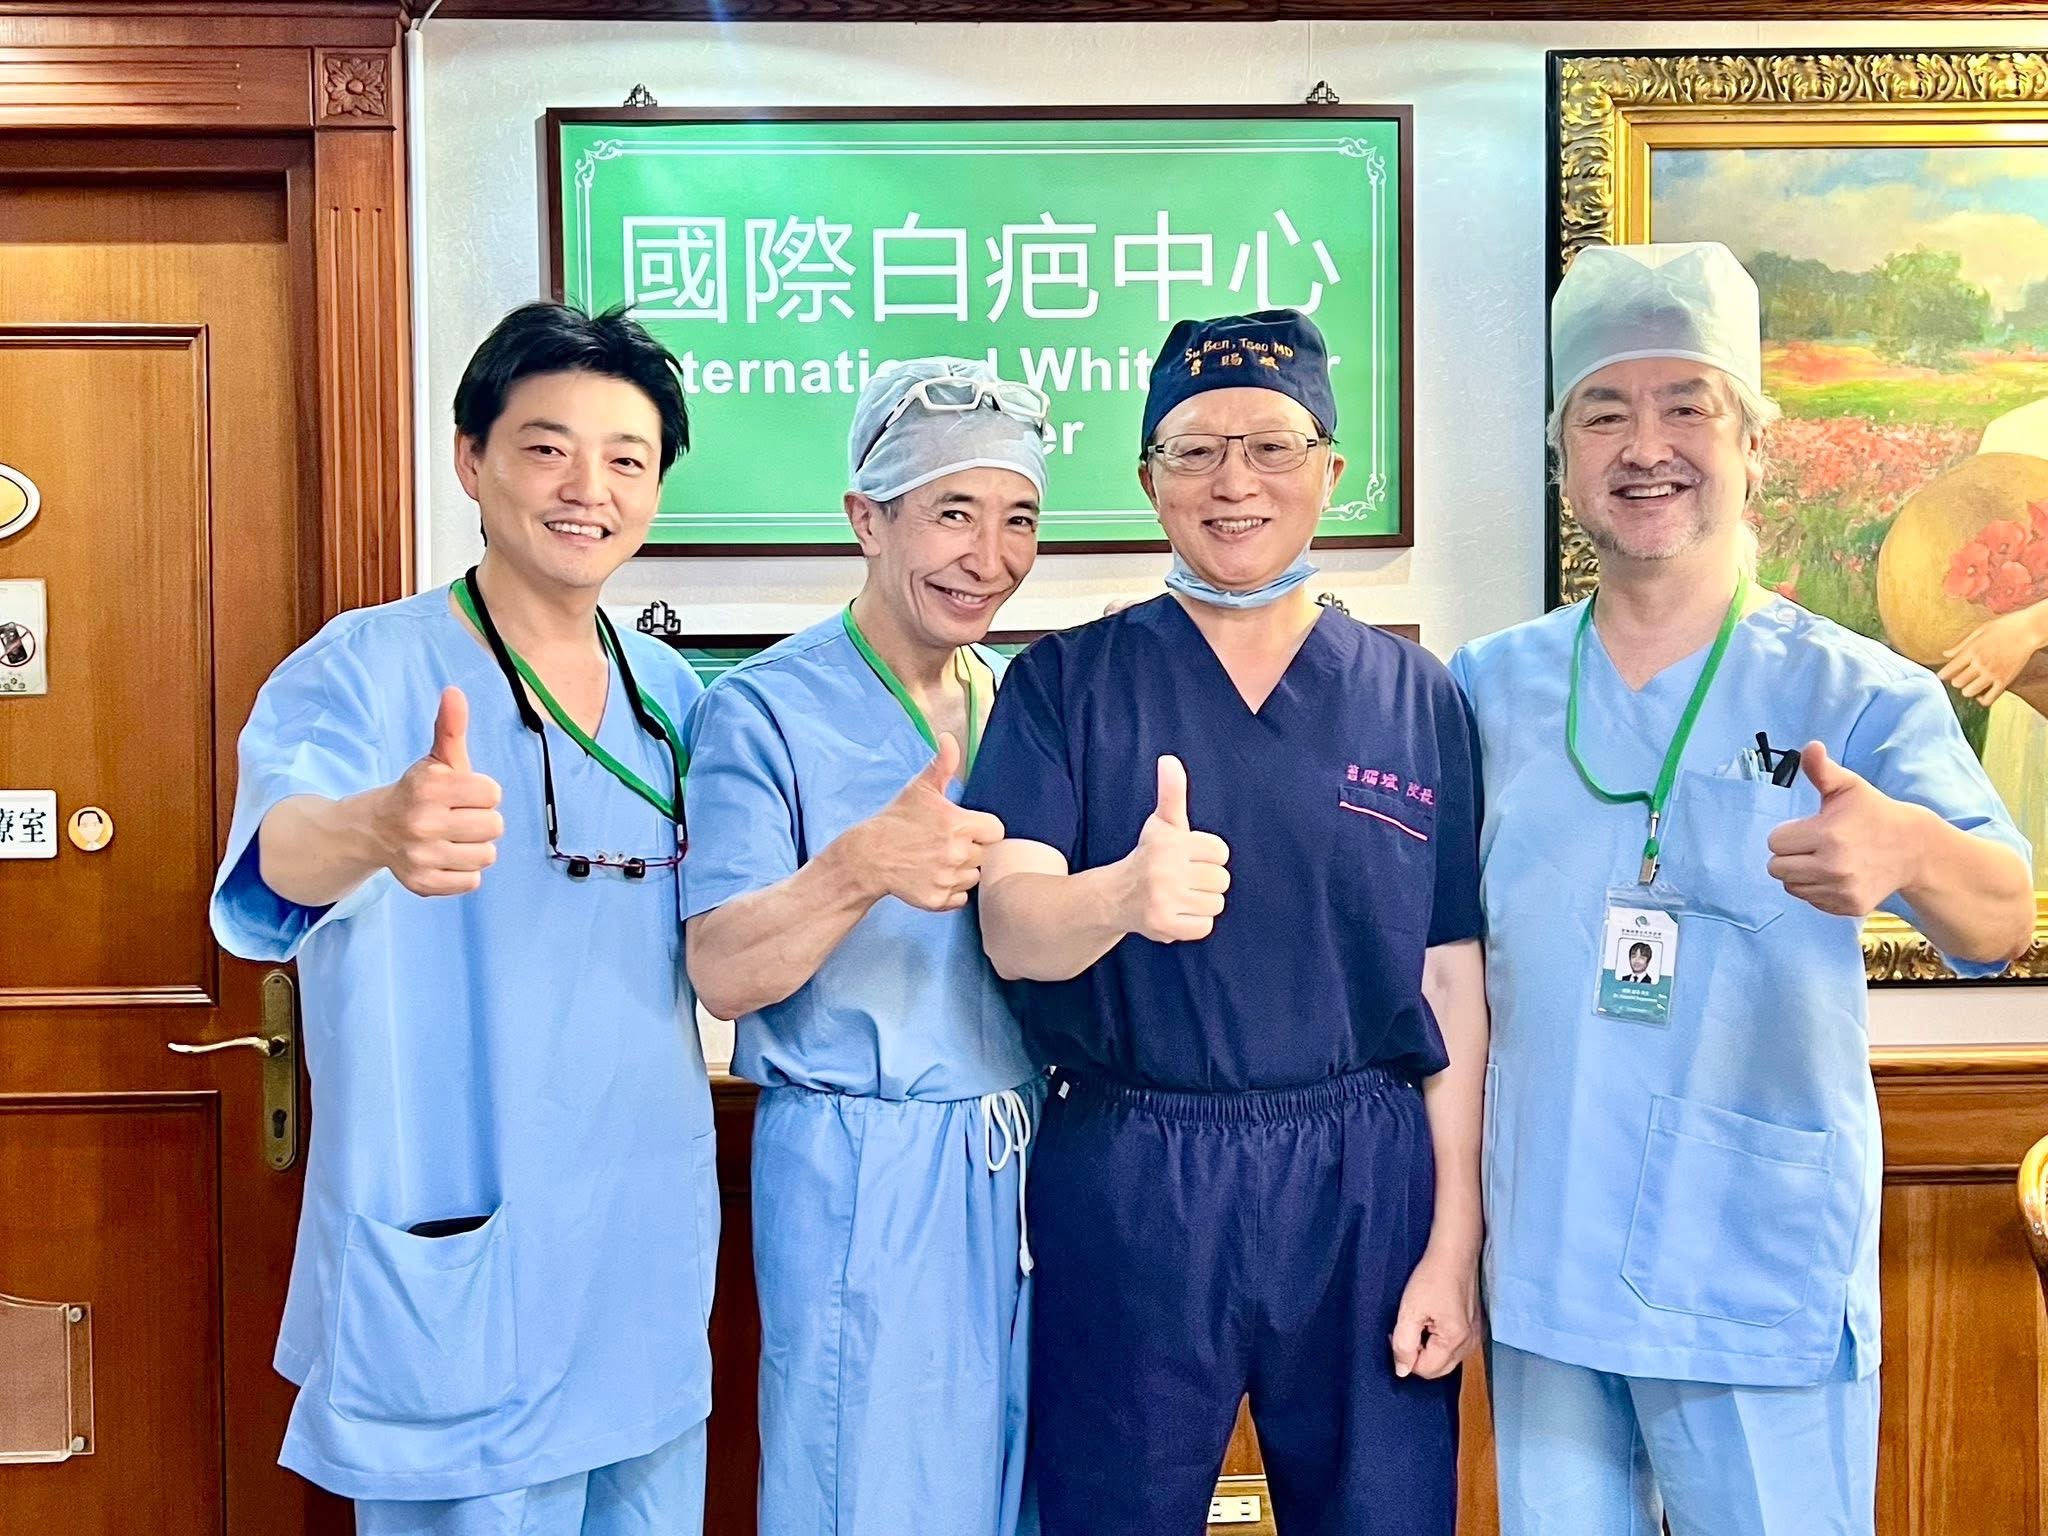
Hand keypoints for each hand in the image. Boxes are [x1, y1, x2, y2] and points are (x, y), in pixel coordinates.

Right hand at [372, 686, 504, 896]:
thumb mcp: (436, 759)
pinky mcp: (422, 883)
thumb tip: (454, 691)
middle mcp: (423, 822)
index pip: (493, 794)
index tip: (462, 794)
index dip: (482, 793)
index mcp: (430, 787)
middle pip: (494, 827)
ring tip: (452, 837)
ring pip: (486, 855)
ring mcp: (421, 855)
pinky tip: (445, 856)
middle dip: (481, 820)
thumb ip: (450, 727)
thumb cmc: (419, 791)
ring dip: (474, 847)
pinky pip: (472, 881)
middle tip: (456, 817)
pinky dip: (464, 872)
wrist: (374, 829)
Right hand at [855, 733, 1005, 911]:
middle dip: (972, 849)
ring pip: (974, 877)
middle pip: (986, 855)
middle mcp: (957, 853)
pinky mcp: (938, 900)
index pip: (996, 831)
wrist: (867, 856)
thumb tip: (949, 739)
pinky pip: (961, 897)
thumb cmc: (896, 820)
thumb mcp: (920, 789)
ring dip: (963, 870)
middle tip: (947, 844)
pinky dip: (951, 890)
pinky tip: (934, 876)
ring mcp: (947, 879)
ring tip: (939, 860)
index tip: (968, 828)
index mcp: (958, 824)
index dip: (983, 829)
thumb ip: (942, 764)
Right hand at [1119, 756, 1230, 942]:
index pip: (1221, 853)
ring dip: (1201, 903)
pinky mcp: (1164, 925)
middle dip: (1205, 881)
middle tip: (1182, 879)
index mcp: (1170, 843)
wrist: (1115, 896)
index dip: (1207, 857)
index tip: (1186, 859)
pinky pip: (1204, 927)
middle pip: (1221, 880)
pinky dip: (1194, 923)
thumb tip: (1169, 759)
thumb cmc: (1149, 854)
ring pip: (1215, 904)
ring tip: (1179, 896)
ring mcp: (1163, 899)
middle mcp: (1164, 870)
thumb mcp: (1163, 822)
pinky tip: (1176, 913)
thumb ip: (1172, 791)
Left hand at [1390, 1239, 1479, 1379]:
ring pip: (1446, 1360)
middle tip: (1408, 1328)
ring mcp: (1476, 1336)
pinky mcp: (1476, 1328)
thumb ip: (1404, 1344)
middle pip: (1438, 1369)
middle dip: (1418, 1355)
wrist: (1454, 1254)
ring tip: (1421, 1322)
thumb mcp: (1410, 1309)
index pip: (1425, 1370)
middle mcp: (1470, 1344)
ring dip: (1430, 1349)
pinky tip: (1434, 1321)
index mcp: (1455, 1341)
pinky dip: (1441, 1341)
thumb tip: (1402, 1371)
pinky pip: (1455, 1348)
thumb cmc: (1432, 1277)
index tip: (1398, 1332)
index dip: (1406, 1355)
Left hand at [1764, 741, 1924, 916]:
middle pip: (1776, 868)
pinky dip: (1817, 889)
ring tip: (1826, 858)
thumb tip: (1810, 747)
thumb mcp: (1848, 786)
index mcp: (1827, 835)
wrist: (1913, 848)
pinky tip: (1837, 875)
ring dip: (1800, 873)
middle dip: (1790, 854)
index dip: (1789, 833)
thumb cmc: (1872, 813)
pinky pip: (1810, 900)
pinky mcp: (1849, 907)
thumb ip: (1821, 769)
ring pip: (1790, 886)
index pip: (1775, 842)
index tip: (1811, 827)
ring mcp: (1842, 890)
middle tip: (1816, 844)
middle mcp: (1833, 867)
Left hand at [1938, 606, 2047, 705]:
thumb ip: (1961, 646)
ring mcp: (1993, 674)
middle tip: (1959, 677)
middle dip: (1956, 681)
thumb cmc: (2004, 627)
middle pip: (1957, 683)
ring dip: (1967, 690)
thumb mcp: (1979, 631)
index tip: (1943, 675)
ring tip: (1971, 684)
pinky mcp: (2005, 681)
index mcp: (1971, 651)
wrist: (2029, 630)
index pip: (1949, 670)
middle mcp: (1980, 664)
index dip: (1943, 675)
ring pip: (1969, 692)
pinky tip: (1981, 693)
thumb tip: (1945, 654)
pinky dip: (1982, 699)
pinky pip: (1989, 699)